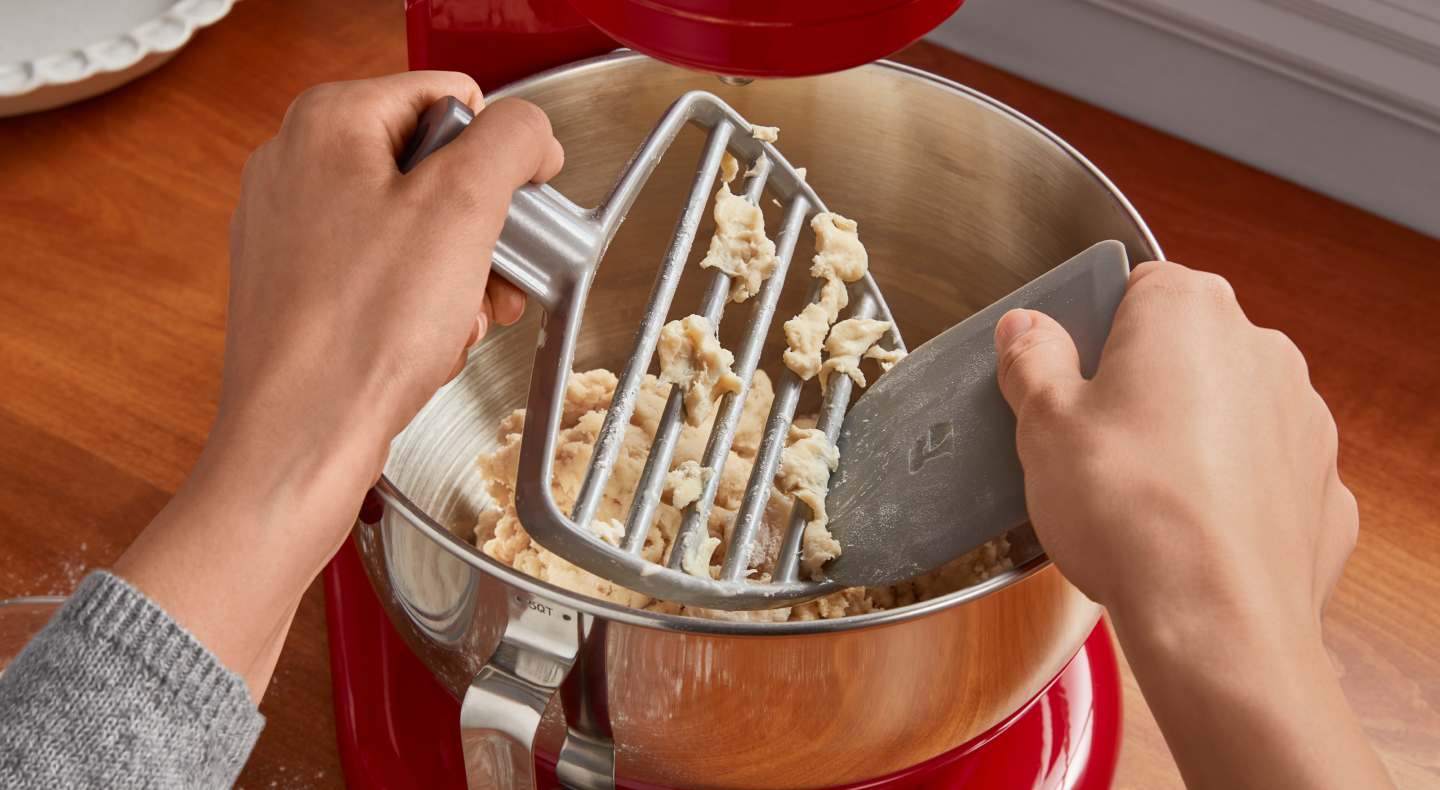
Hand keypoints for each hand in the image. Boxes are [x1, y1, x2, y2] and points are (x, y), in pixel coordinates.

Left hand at [114, 72, 562, 700]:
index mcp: (328, 123)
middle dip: (481, 226)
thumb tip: (530, 132)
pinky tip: (430, 340)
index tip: (516, 208)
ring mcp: (291, 229)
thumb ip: (512, 140)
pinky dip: (422, 304)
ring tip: (461, 316)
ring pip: (415, 226)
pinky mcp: (299, 287)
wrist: (300, 439)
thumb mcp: (464, 209)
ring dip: (460, 273)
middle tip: (490, 273)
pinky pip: (385, 274)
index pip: (452, 97)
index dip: (501, 153)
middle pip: (435, 166)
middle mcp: (298, 165)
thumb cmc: (361, 335)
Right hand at [993, 261, 1390, 788]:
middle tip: (1087, 444)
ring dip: (1186, 438)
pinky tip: (1184, 530)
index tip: (1062, 378)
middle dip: (1138, 386)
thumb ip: (1032, 362)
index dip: (1090, 332)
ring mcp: (1300, 417)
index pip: (1134, 285)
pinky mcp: (1319, 484)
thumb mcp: (1043, 425)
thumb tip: (1026, 331)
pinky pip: (1259, 472)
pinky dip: (1226, 492)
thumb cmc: (1133, 513)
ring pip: (1225, 410)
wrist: (1214, 619)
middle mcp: (1258, 350)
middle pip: (1182, 348)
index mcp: (1187, 311)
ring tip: (1134, 497)